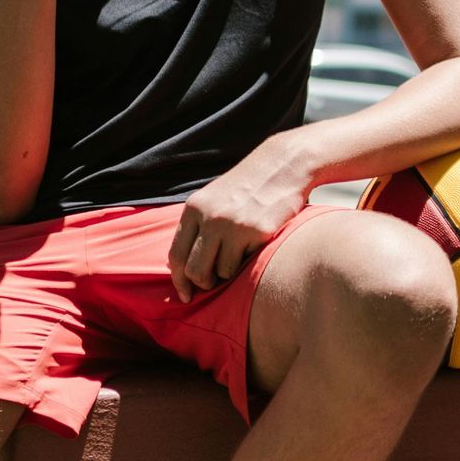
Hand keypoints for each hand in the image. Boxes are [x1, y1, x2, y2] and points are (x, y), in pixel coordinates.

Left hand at [167, 141, 310, 300]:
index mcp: (194, 208)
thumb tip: (184, 267)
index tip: (185, 295)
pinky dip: (248, 261)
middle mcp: (209, 217)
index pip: (176, 254)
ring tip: (240, 253)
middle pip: (194, 270)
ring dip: (229, 272)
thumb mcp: (213, 199)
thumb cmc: (248, 187)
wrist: (283, 165)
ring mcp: (232, 225)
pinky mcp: (256, 231)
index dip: (179, 280)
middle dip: (202, 284)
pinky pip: (245, 264)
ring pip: (220, 272)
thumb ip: (198, 226)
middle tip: (212, 284)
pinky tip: (255, 242)